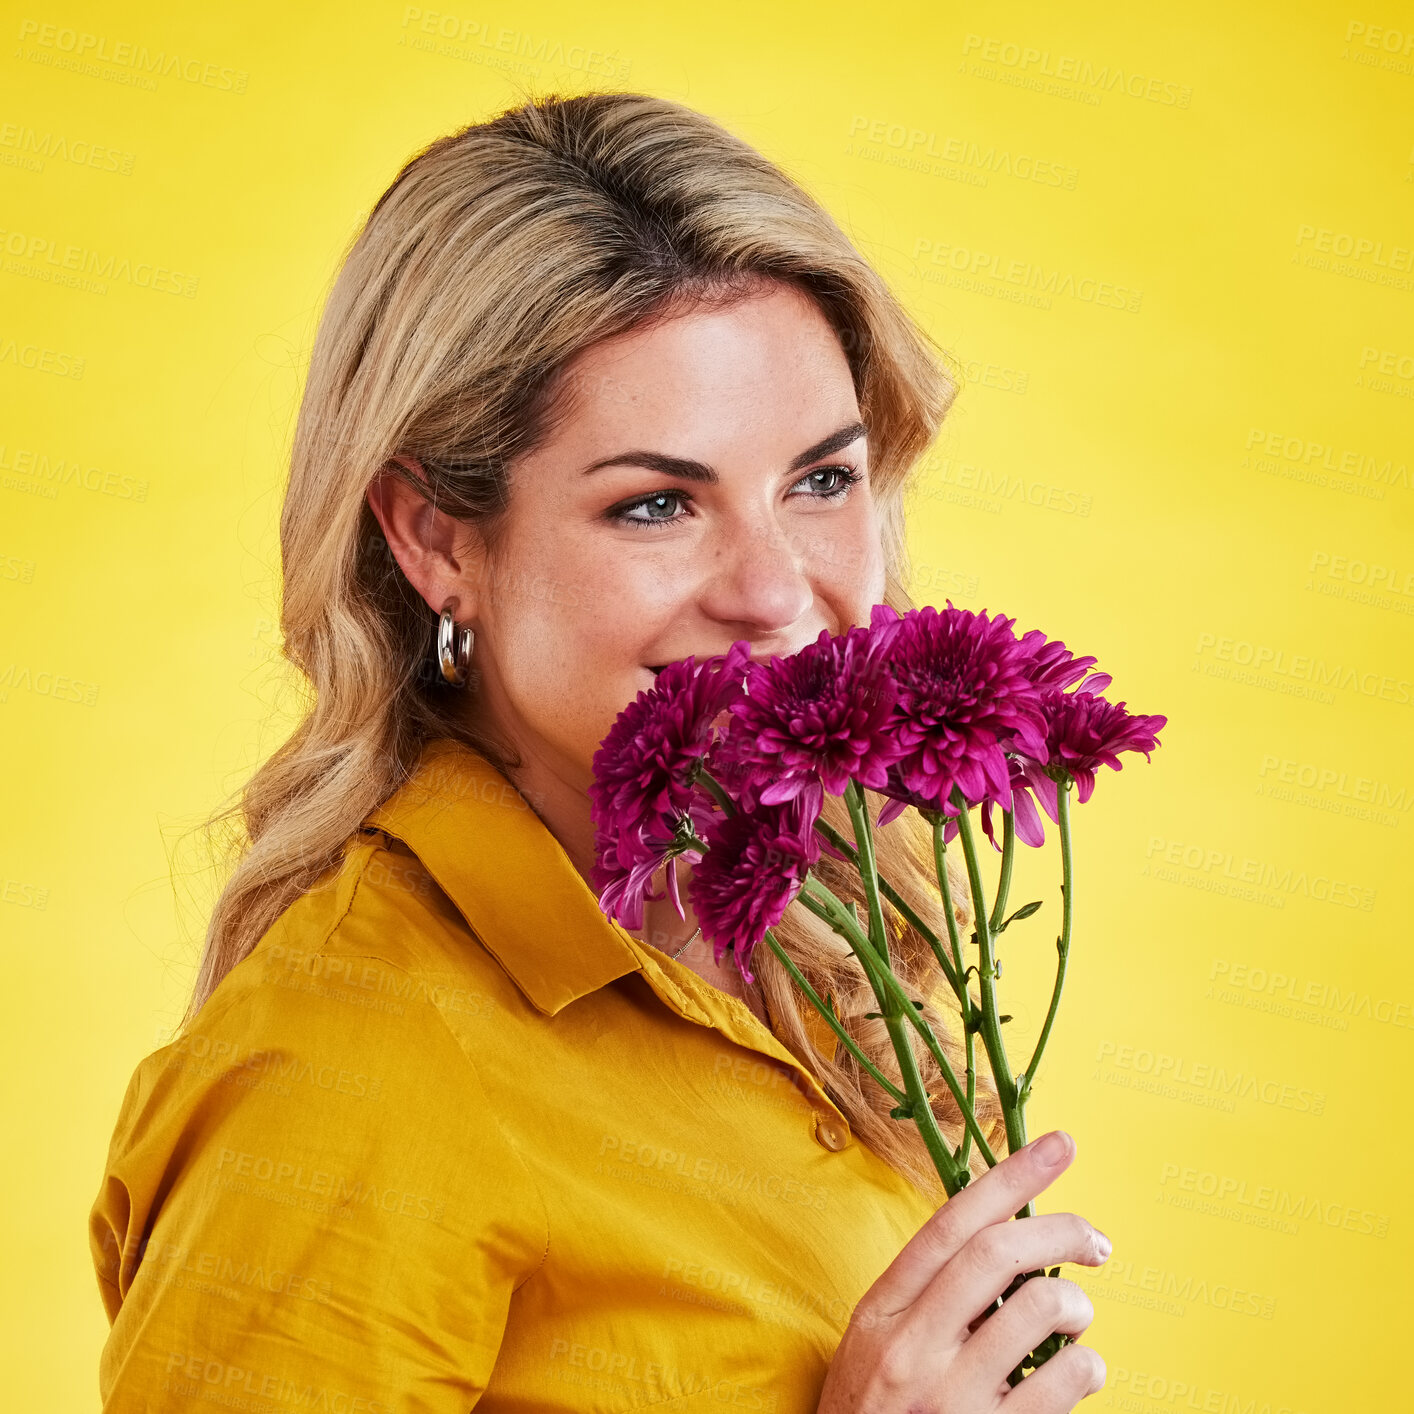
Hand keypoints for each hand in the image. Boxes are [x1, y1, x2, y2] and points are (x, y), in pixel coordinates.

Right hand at [817, 1129, 1108, 1412]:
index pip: (951, 1222)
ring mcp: (950, 1398)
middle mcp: (912, 1347)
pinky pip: (1064, 1383)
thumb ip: (927, 1296)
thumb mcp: (878, 1346)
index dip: (1011, 1176)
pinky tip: (1079, 1374)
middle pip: (1000, 1253)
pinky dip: (1088, 1368)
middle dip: (1061, 1229)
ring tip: (1075, 1322)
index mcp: (882, 1311)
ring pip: (1040, 1310)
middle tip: (1096, 1240)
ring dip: (1075, 1307)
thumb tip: (1005, 1241)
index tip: (1059, 1145)